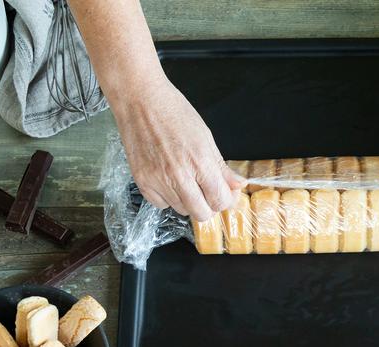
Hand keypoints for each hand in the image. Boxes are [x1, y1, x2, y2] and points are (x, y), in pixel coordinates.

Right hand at [113, 77, 244, 220]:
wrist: (140, 101)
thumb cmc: (175, 112)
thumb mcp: (205, 137)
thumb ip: (221, 167)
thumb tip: (238, 185)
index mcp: (200, 162)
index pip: (220, 201)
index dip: (226, 199)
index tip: (225, 192)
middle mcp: (179, 176)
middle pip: (201, 213)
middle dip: (209, 205)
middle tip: (208, 191)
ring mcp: (158, 180)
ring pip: (181, 210)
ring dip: (188, 201)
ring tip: (187, 179)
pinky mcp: (141, 181)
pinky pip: (161, 204)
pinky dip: (168, 198)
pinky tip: (169, 180)